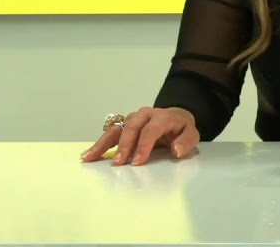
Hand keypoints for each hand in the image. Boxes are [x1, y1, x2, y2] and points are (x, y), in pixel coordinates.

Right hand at [80, 106, 199, 165]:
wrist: (175, 116)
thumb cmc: (181, 129)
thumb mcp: (192, 134)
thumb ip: (186, 142)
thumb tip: (176, 151)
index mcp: (161, 117)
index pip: (151, 130)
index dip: (144, 145)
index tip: (137, 162)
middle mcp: (144, 115)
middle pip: (131, 128)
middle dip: (124, 146)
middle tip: (118, 163)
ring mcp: (132, 118)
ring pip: (117, 128)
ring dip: (103, 143)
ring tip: (90, 158)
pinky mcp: (124, 125)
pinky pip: (110, 133)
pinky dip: (100, 144)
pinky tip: (88, 155)